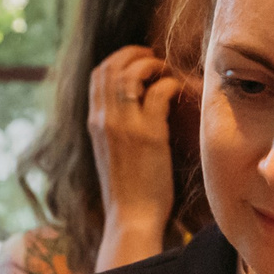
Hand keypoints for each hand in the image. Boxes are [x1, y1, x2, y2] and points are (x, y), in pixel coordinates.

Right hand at [87, 46, 180, 266]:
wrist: (131, 218)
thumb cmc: (128, 190)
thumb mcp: (112, 153)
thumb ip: (115, 129)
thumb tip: (131, 110)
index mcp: (94, 123)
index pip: (97, 74)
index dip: (118, 59)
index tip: (138, 62)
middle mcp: (104, 120)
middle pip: (111, 66)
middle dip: (134, 54)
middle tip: (156, 60)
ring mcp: (124, 126)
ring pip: (131, 74)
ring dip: (152, 65)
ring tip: (167, 71)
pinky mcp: (148, 134)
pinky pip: (158, 92)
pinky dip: (170, 83)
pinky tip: (179, 91)